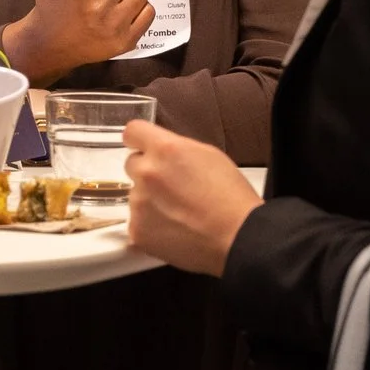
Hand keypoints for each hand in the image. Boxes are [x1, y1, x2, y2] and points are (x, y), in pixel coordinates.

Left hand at [124, 120, 261, 276]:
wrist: (236, 237)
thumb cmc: (230, 198)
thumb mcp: (209, 155)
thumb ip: (176, 147)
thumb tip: (161, 150)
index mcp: (164, 150)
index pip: (132, 132)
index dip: (139, 139)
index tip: (142, 146)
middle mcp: (146, 173)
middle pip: (132, 164)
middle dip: (147, 171)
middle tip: (172, 186)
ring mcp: (138, 204)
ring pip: (136, 195)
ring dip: (150, 200)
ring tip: (179, 212)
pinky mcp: (137, 231)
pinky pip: (137, 222)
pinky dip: (151, 225)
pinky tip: (174, 228)